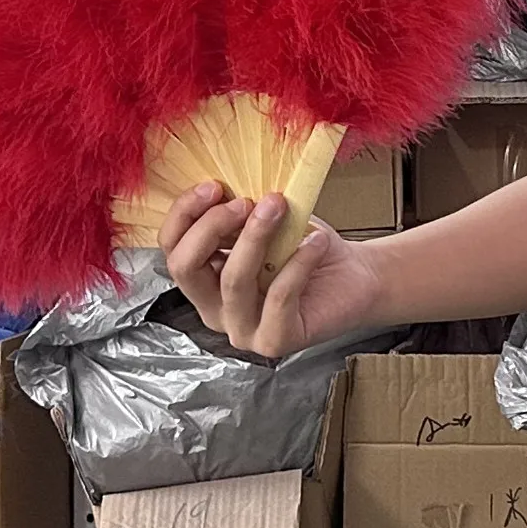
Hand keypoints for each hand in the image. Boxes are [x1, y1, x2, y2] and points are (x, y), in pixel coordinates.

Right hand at [158, 181, 385, 359]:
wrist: (355, 278)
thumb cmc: (306, 248)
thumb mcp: (266, 225)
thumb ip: (238, 216)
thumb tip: (223, 194)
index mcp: (204, 281)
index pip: (171, 249)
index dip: (184, 215)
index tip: (213, 186)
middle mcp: (214, 310)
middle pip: (186, 268)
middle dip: (212, 226)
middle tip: (248, 202)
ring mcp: (242, 331)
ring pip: (233, 281)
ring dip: (255, 236)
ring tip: (280, 208)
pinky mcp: (275, 341)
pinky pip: (279, 296)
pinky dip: (298, 262)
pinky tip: (315, 241)